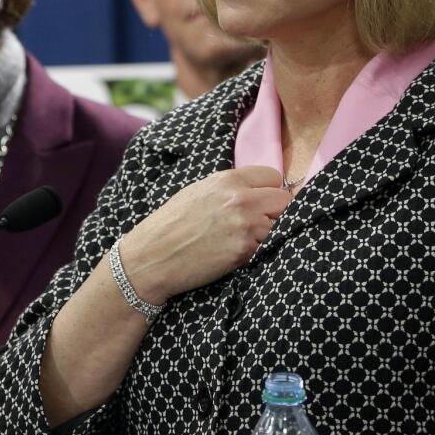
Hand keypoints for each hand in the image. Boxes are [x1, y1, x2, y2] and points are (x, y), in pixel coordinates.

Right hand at [119, 166, 289, 302]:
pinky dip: (260, 252)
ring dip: (269, 234)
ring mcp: (245, 226)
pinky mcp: (245, 251)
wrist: (150, 257)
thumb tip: (256, 191)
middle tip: (260, 224)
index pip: (273, 177)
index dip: (270, 190)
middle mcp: (240, 199)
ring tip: (246, 241)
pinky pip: (267, 248)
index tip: (262, 202)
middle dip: (276, 212)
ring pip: (280, 226)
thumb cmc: (170, 224)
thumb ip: (230, 188)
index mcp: (228, 180)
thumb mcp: (198, 192)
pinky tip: (240, 253)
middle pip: (284, 201)